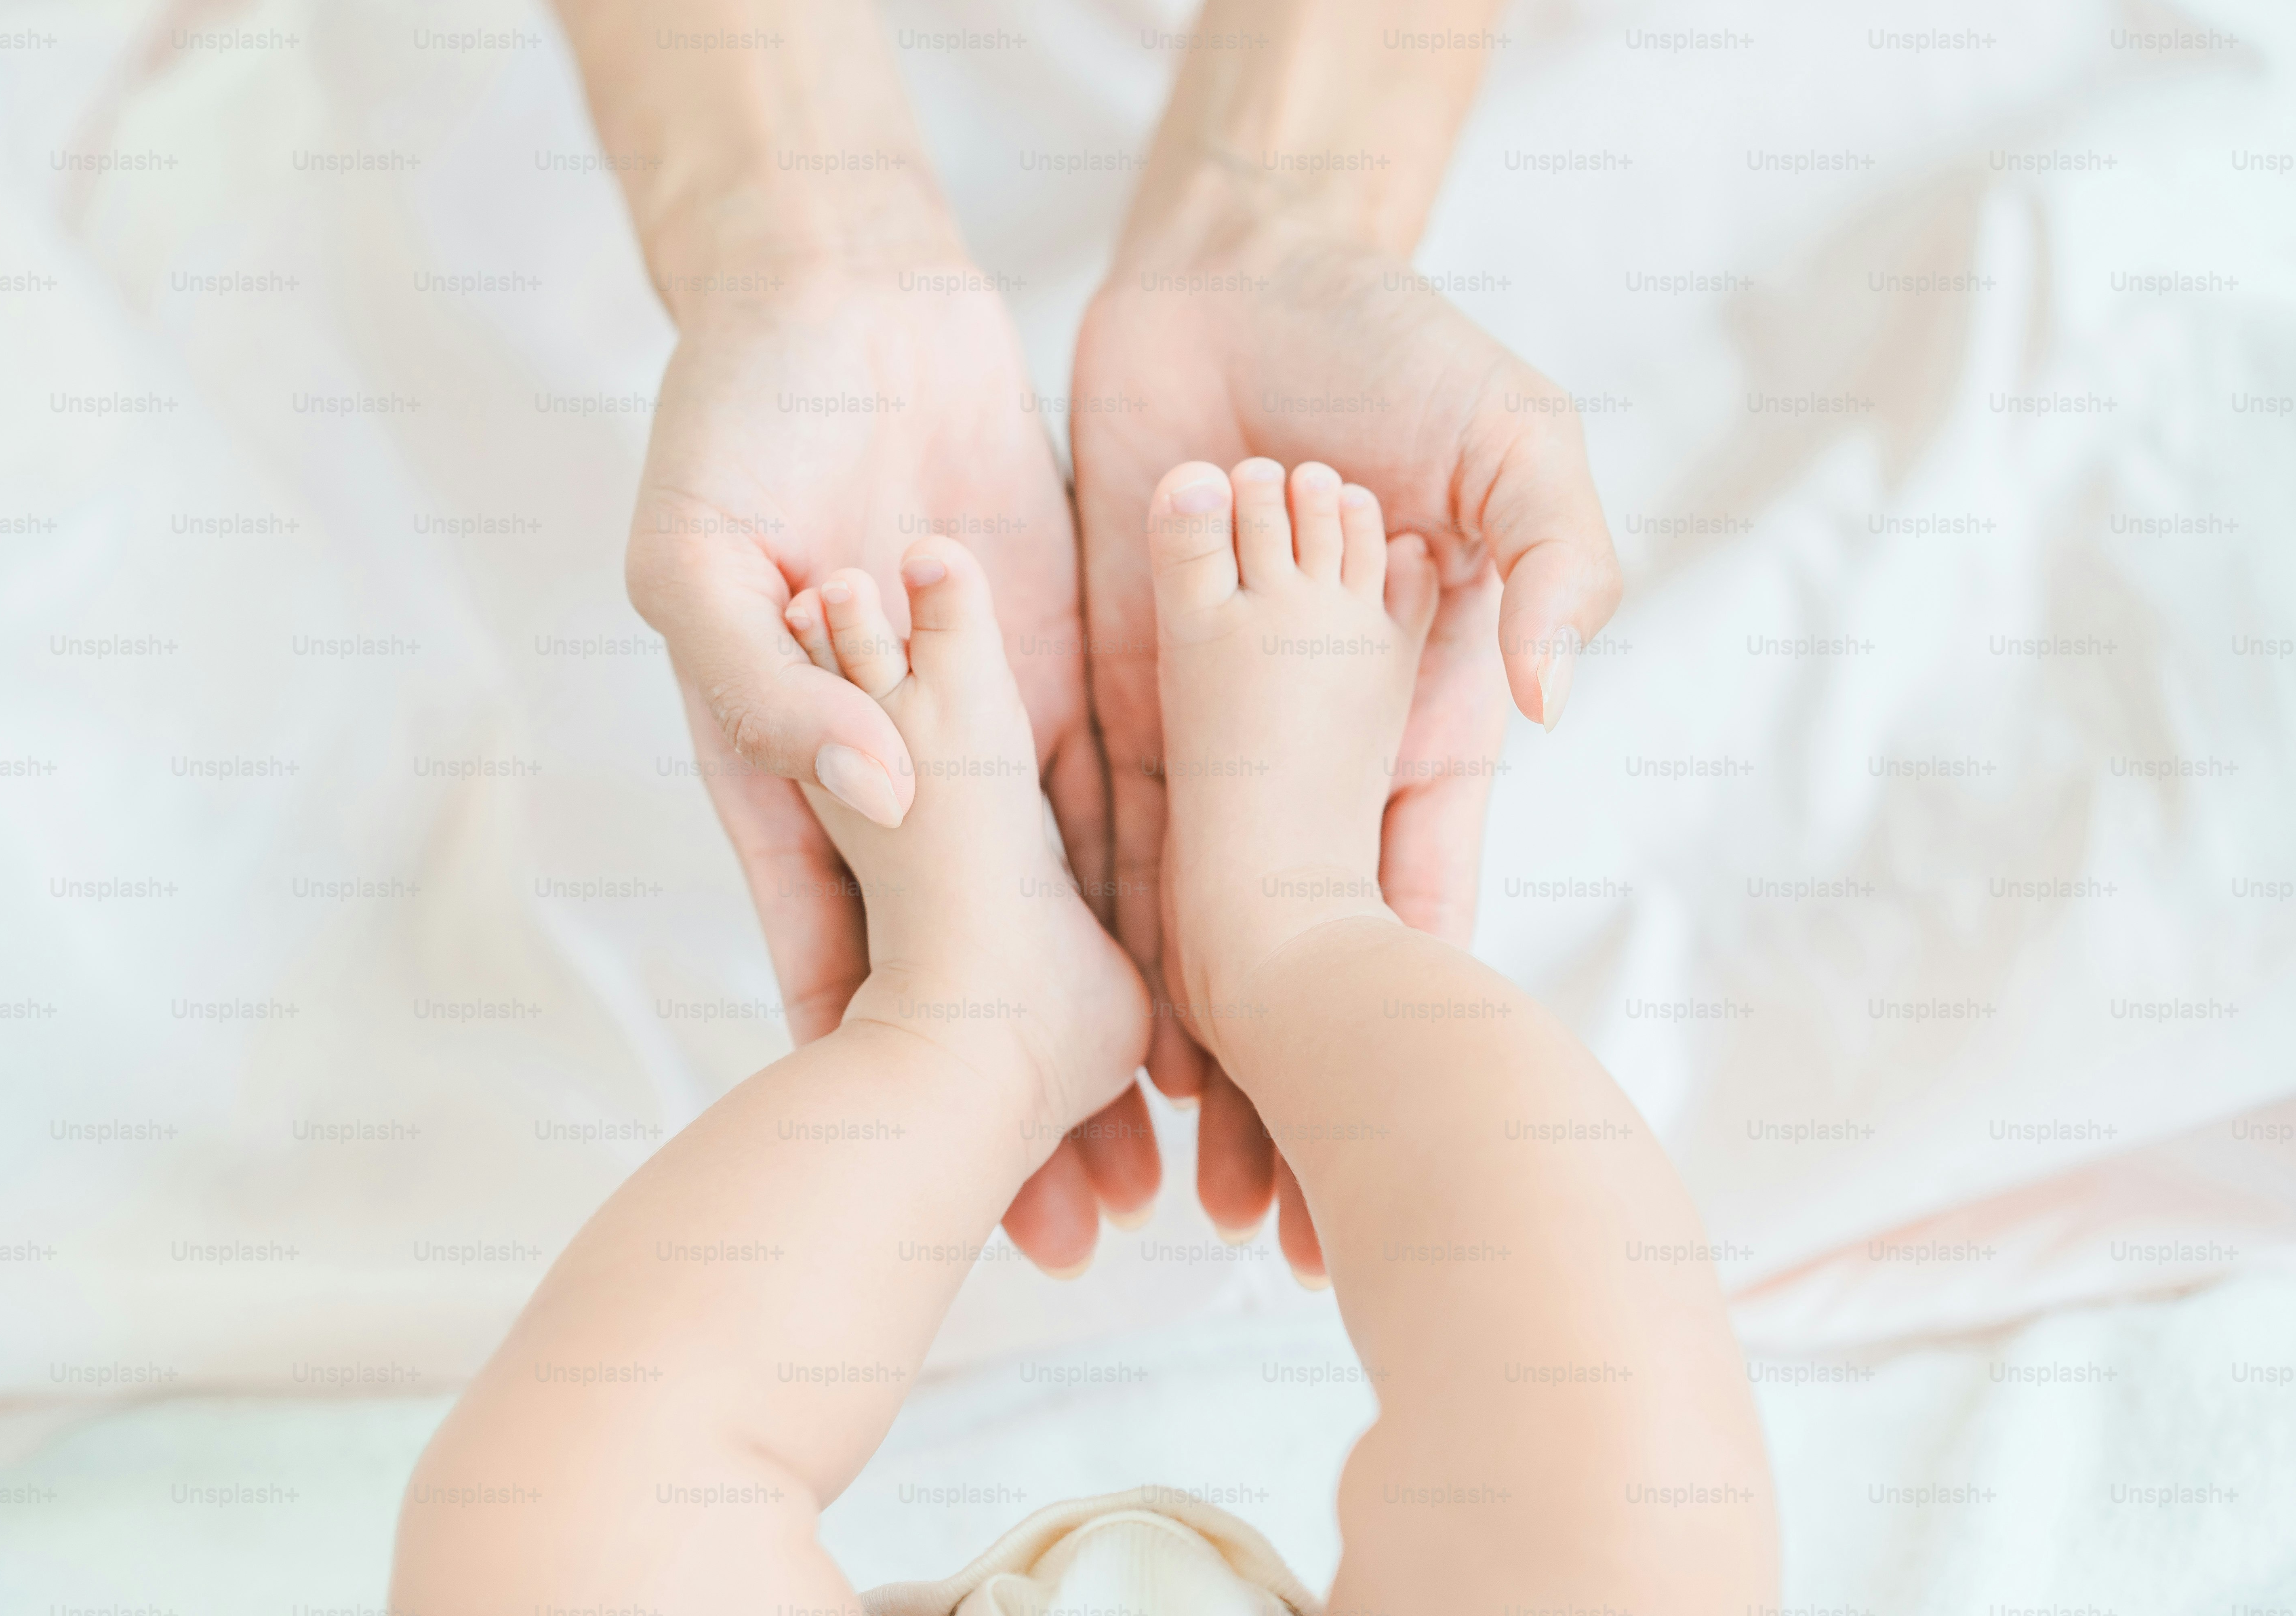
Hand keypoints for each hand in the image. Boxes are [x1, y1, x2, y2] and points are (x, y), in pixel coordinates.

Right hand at [626, 265, 1158, 1269]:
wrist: (837, 298)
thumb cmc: (729, 418)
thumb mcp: (699, 552)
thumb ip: (766, 679)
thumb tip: (868, 790)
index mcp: (786, 769)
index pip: (829, 953)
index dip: (872, 1077)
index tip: (922, 1189)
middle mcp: (890, 777)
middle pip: (950, 969)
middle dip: (1011, 1102)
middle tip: (1091, 1227)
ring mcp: (979, 731)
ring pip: (1047, 911)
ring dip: (1101, 1031)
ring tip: (1169, 1153)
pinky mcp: (1056, 672)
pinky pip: (1114, 797)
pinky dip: (1151, 893)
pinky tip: (1208, 990)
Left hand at [1072, 218, 1620, 1270]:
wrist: (1242, 275)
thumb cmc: (1399, 347)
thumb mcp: (1509, 439)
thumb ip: (1549, 554)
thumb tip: (1538, 692)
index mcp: (1405, 722)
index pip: (1407, 904)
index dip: (1405, 1026)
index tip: (1395, 1149)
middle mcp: (1299, 753)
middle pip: (1290, 946)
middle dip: (1274, 1081)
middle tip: (1252, 1224)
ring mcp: (1197, 730)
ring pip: (1174, 918)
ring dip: (1160, 1046)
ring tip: (1133, 1177)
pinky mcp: (1101, 687)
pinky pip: (1081, 823)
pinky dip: (1072, 928)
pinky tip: (1053, 1035)